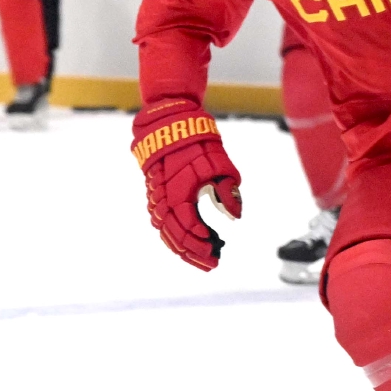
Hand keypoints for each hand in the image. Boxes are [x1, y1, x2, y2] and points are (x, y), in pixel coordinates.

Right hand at [131, 99, 241, 271]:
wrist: (169, 126)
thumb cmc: (197, 144)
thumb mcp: (220, 164)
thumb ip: (227, 191)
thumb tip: (235, 215)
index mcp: (178, 194)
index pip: (189, 228)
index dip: (202, 243)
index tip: (218, 252)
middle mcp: (163, 200)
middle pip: (176, 236)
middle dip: (194, 253)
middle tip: (212, 264)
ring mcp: (156, 198)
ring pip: (166, 232)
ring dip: (183, 247)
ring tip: (201, 258)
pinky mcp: (154, 195)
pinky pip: (161, 222)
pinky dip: (173, 236)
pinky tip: (186, 242)